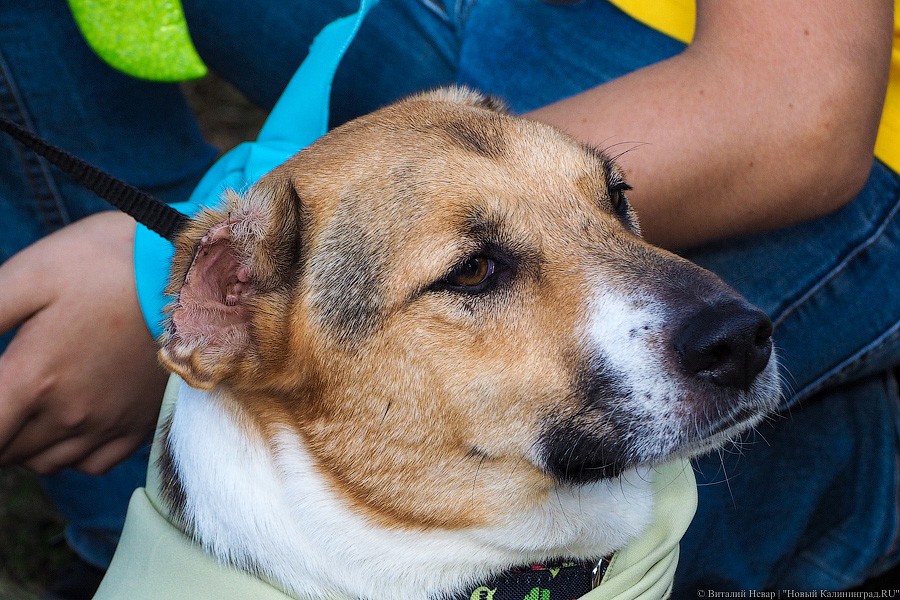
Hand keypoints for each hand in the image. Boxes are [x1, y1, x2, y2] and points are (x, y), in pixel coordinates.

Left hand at [0, 211, 167, 474]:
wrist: (188, 272)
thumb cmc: (106, 264)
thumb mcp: (31, 273)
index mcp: (34, 378)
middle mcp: (70, 413)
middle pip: (7, 450)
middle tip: (7, 393)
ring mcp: (108, 422)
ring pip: (44, 463)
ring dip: (25, 444)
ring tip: (28, 410)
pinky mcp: (139, 423)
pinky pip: (91, 465)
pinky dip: (70, 455)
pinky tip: (69, 424)